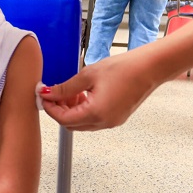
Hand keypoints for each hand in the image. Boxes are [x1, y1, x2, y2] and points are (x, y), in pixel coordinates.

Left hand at [39, 51, 161, 130]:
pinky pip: (94, 120)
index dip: (50, 108)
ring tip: (70, 92)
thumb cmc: (123, 68)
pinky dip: (84, 110)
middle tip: (54, 93)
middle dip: (59, 110)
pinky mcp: (117, 118)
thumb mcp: (88, 75)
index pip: (63, 119)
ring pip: (82, 123)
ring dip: (72, 111)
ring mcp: (112, 122)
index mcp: (95, 113)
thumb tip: (47, 93)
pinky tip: (83, 94)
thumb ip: (65, 87)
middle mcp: (104, 123)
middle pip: (71, 125)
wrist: (150, 68)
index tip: (43, 96)